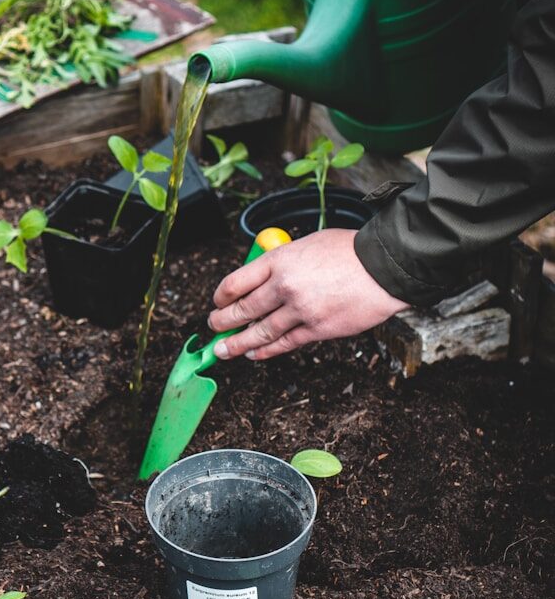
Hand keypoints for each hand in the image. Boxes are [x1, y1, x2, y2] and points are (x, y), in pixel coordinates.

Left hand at [208, 228, 408, 359]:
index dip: (221, 296)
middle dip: (222, 322)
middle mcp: (284, 286)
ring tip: (223, 350)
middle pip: (242, 309)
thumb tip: (262, 278)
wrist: (385, 267)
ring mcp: (300, 310)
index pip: (236, 282)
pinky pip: (284, 344)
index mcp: (279, 260)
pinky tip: (254, 354)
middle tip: (213, 327)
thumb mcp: (306, 244)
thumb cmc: (349, 251)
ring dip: (237, 344)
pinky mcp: (317, 329)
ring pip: (259, 332)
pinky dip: (265, 351)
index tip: (217, 302)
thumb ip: (282, 261)